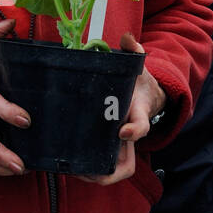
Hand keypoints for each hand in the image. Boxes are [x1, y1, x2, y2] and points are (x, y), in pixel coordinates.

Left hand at [79, 32, 166, 186]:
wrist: (144, 95)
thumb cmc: (137, 81)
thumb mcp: (138, 64)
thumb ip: (133, 50)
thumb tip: (127, 37)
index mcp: (138, 113)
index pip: (141, 125)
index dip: (134, 130)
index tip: (122, 131)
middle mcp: (130, 134)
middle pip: (128, 164)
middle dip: (111, 171)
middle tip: (90, 171)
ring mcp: (120, 145)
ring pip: (113, 169)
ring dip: (95, 175)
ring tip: (73, 171)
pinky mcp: (108, 147)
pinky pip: (102, 164)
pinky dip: (89, 170)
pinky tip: (68, 166)